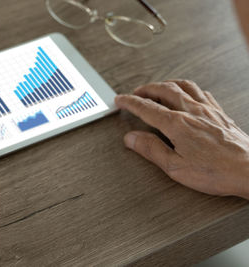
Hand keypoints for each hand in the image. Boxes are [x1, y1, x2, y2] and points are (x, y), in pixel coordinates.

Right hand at [115, 80, 248, 198]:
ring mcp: (207, 110)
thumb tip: (131, 138)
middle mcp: (192, 111)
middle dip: (146, 89)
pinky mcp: (219, 113)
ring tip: (157, 87)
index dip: (130, 102)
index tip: (120, 100)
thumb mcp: (175, 166)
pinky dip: (188, 88)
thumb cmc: (216, 171)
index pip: (146, 108)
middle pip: (164, 90)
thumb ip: (151, 149)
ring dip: (166, 84)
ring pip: (183, 86)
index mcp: (177, 124)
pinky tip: (187, 93)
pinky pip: (201, 91)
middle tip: (135, 93)